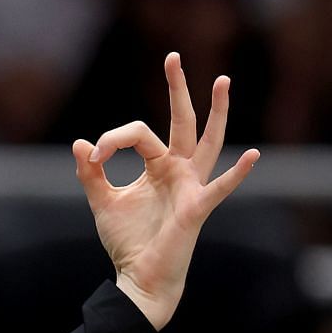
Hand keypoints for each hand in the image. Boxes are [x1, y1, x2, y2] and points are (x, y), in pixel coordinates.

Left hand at [73, 52, 260, 329]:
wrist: (138, 276)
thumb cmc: (127, 240)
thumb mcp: (101, 201)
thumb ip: (90, 173)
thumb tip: (79, 143)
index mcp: (157, 166)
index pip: (137, 133)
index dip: (110, 140)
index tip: (91, 157)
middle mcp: (178, 169)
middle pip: (182, 121)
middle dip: (177, 89)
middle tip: (172, 57)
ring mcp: (191, 185)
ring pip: (207, 141)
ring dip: (215, 112)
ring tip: (221, 81)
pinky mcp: (197, 207)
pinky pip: (220, 187)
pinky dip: (237, 173)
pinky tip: (252, 155)